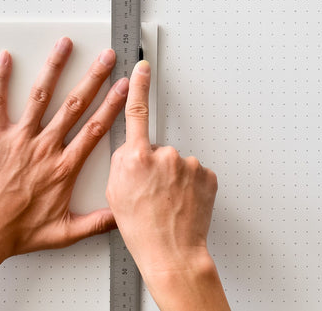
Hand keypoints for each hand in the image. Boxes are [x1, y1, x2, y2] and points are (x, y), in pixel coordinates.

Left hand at [0, 37, 128, 310]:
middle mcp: (45, 148)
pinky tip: (5, 59)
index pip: (95, 129)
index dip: (112, 105)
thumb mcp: (64, 233)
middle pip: (75, 106)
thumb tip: (121, 217)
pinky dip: (1, 80)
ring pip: (41, 97)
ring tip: (65, 45)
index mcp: (64, 168)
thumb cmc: (18, 233)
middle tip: (107, 58)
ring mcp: (19, 140)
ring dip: (55, 68)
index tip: (124, 87)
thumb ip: (96, 222)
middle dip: (94, 78)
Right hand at [106, 60, 229, 310]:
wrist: (172, 252)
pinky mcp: (207, 175)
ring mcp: (188, 165)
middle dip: (154, 166)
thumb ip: (121, 162)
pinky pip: (194, 174)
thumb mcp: (114, 193)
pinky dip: (190, 186)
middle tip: (151, 193)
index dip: (138, 87)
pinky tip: (182, 203)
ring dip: (173, 178)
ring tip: (168, 203)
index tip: (141, 68)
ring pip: (177, 164)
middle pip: (157, 149)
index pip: (136, 113)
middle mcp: (164, 156)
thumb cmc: (141, 229)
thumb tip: (130, 151)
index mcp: (136, 157)